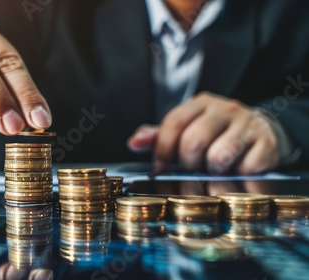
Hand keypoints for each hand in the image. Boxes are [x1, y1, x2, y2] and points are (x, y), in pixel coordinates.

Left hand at [127, 92, 280, 173]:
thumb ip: (159, 135)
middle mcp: (225, 109)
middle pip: (193, 141)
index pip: (174, 123)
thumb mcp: (186, 128)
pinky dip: (238, 174)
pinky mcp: (266, 142)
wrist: (263, 131)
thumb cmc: (216, 133)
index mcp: (201, 103)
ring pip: (218, 156)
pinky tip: (237, 168)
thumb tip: (133, 143)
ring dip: (212, 171)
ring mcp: (247, 124)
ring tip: (214, 168)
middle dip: (187, 162)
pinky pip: (245, 167)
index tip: (161, 164)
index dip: (163, 148)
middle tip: (192, 167)